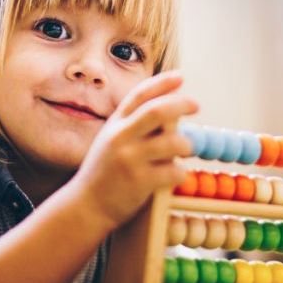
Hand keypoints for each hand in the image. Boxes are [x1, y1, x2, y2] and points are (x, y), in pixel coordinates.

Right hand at [70, 71, 198, 228]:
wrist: (86, 206)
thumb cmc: (104, 172)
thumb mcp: (110, 140)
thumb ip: (133, 124)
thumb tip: (170, 107)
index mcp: (115, 124)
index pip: (139, 95)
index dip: (161, 83)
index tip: (180, 77)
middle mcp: (120, 137)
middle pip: (157, 111)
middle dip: (181, 104)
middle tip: (196, 104)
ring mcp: (129, 159)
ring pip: (171, 142)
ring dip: (186, 144)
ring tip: (187, 149)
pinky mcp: (139, 182)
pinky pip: (173, 171)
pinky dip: (181, 172)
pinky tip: (177, 175)